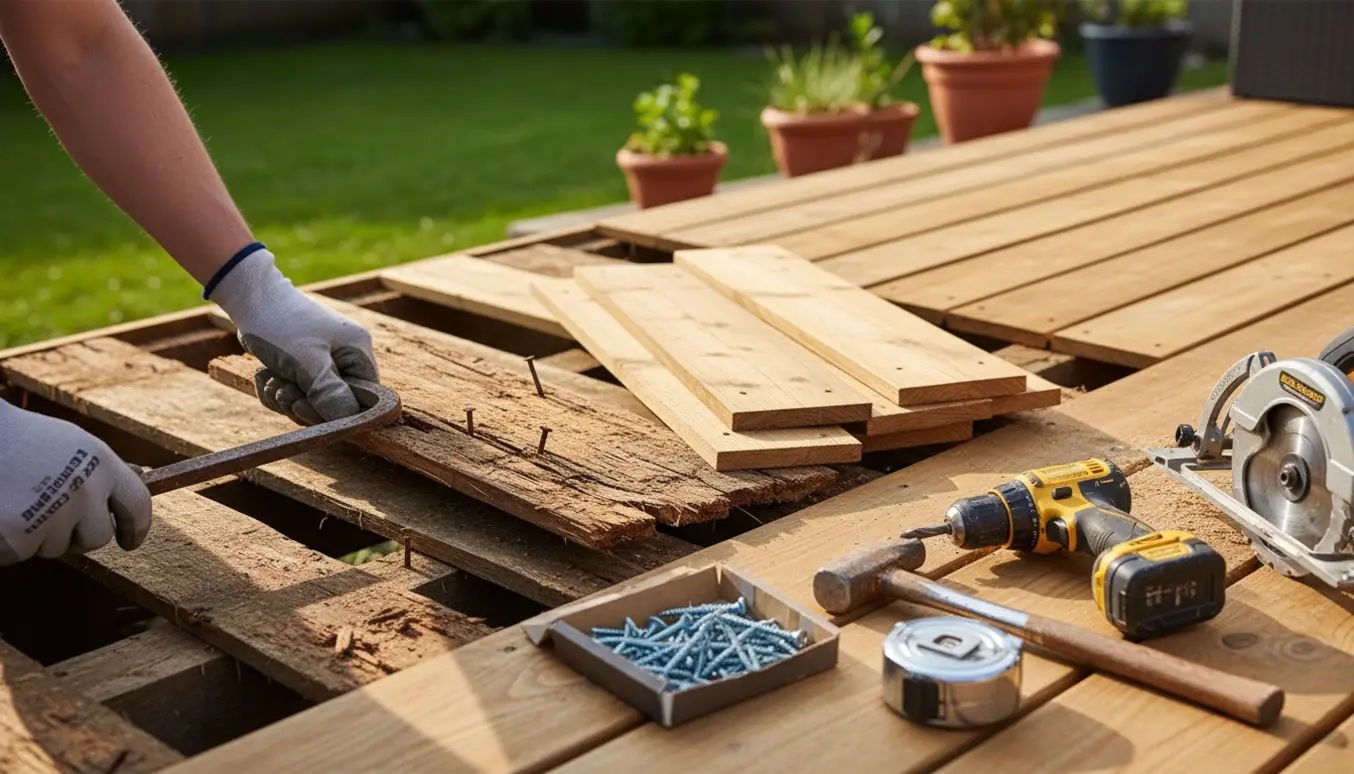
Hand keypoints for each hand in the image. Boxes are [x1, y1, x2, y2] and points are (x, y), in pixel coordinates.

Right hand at [0, 400, 151, 565]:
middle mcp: (84, 489)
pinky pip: (23, 553)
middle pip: (98, 537)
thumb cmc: (19, 440)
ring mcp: (52, 514)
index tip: (130, 541)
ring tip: (16, 500)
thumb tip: (129, 493)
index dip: (136, 528)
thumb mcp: (71, 445)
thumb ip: (97, 473)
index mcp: (100, 463)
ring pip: (56, 547)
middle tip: (46, 512)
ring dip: (38, 534)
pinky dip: (10, 541)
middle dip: (76, 535)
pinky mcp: (19, 536)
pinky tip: (1, 512)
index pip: (137, 505)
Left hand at [206, 245, 379, 424]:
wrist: (249, 297)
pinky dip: (278, 390)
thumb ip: (330, 393)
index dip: (338, 413)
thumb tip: (350, 422)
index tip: (305, 407)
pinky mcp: (303, 366)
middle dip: (304, 404)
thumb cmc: (281, 324)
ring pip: (312, 402)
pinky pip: (296, 393)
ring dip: (286, 398)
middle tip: (284, 392)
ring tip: (271, 378)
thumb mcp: (306, 362)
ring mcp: (325, 362)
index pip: (364, 399)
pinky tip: (266, 376)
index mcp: (358, 352)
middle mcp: (346, 358)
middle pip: (336, 405)